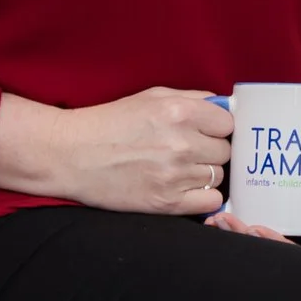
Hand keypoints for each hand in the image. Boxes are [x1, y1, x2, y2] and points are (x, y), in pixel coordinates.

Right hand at [0, 88, 232, 215]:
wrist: (72, 155)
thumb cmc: (110, 122)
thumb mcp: (152, 97)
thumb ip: (192, 98)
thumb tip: (224, 106)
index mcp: (180, 112)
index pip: (228, 123)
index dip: (217, 127)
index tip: (206, 131)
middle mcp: (182, 143)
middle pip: (225, 151)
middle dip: (211, 150)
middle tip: (190, 150)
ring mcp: (175, 175)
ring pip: (218, 176)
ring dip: (205, 173)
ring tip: (181, 168)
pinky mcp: (166, 203)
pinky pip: (210, 201)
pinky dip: (204, 197)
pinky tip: (186, 188)